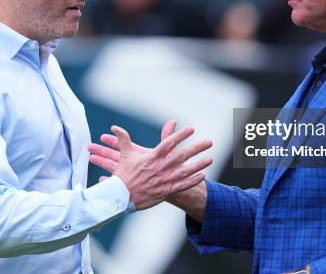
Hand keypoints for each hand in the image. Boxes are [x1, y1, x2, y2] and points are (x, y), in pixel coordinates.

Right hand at [88, 121, 212, 209]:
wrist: (120, 197)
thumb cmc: (123, 175)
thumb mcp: (124, 156)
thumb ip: (123, 140)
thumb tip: (115, 127)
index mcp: (152, 157)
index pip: (169, 143)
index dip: (181, 135)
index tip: (191, 129)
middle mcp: (160, 168)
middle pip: (182, 156)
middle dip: (197, 148)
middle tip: (209, 142)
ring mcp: (164, 180)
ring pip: (186, 171)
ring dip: (199, 164)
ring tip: (210, 158)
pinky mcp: (166, 191)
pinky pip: (183, 186)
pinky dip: (193, 181)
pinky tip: (203, 175)